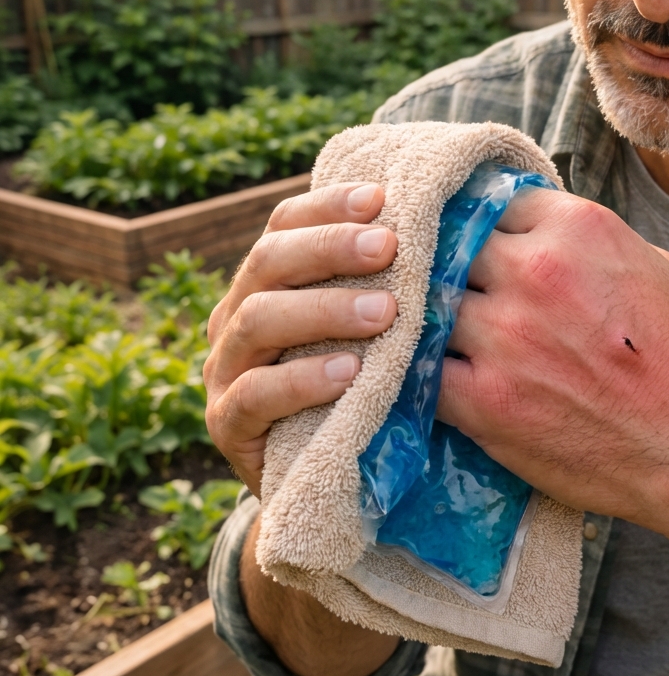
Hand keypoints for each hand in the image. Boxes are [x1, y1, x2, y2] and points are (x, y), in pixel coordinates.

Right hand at [205, 182, 398, 497]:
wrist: (332, 478)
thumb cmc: (360, 383)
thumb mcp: (368, 326)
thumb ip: (379, 279)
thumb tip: (437, 218)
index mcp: (266, 280)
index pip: (284, 225)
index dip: (327, 207)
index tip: (380, 197)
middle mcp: (236, 315)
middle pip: (268, 261)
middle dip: (330, 248)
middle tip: (389, 247)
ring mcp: (224, 370)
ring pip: (259, 320)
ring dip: (325, 309)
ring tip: (385, 312)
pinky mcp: (226, 426)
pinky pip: (254, 396)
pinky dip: (302, 380)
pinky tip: (348, 372)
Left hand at [441, 186, 668, 534]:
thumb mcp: (650, 265)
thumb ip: (584, 240)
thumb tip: (540, 232)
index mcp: (576, 228)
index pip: (495, 201)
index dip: (490, 226)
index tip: (489, 247)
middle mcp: (533, 270)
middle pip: (454, 246)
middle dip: (458, 267)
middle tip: (467, 290)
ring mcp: (503, 335)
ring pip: (430, 304)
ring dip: (437, 318)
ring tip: (449, 332)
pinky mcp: (483, 400)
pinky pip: (421, 368)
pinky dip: (423, 369)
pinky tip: (439, 373)